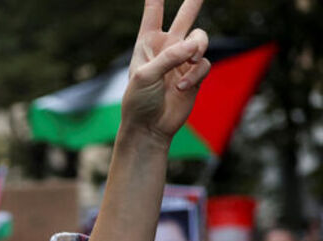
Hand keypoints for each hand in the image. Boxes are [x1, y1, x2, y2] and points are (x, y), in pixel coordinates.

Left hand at [121, 0, 210, 143]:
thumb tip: (194, 46)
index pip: (153, 14)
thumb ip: (169, 57)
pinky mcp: (195, 74)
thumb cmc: (138, 101)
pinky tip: (180, 88)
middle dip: (194, 2)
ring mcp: (183, 60)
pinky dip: (194, 75)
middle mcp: (167, 47)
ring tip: (189, 61)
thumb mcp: (145, 75)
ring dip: (197, 48)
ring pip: (201, 39)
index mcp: (147, 43)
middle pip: (185, 17)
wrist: (149, 127)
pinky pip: (204, 64)